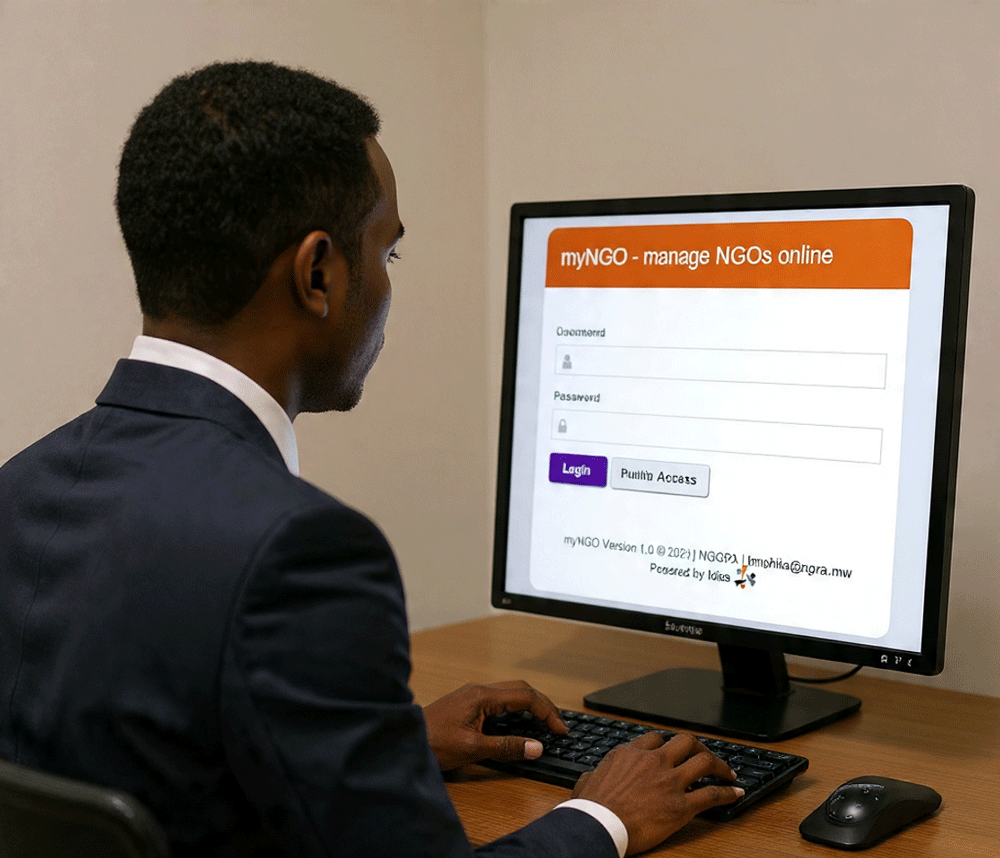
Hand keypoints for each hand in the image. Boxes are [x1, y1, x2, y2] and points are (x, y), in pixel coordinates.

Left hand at [422, 680, 567, 770]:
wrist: (404, 740)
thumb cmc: (432, 742)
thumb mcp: (472, 748)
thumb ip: (506, 747)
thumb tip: (536, 746)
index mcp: (482, 696)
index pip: (525, 696)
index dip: (547, 712)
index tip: (560, 729)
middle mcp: (479, 691)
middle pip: (521, 690)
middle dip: (543, 705)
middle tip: (558, 725)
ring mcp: (473, 696)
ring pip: (511, 693)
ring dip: (530, 706)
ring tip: (545, 724)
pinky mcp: (469, 705)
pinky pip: (500, 701)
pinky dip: (517, 710)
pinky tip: (520, 725)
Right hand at [572, 731, 743, 855]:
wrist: (598, 825)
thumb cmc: (590, 808)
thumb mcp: (587, 780)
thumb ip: (595, 774)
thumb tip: (591, 778)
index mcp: (630, 753)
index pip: (656, 738)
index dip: (668, 744)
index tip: (673, 750)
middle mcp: (653, 761)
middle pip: (685, 742)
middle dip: (699, 747)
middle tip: (705, 755)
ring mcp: (669, 782)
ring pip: (704, 762)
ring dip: (719, 765)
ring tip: (728, 771)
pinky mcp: (681, 806)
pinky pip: (712, 794)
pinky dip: (728, 793)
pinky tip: (736, 793)